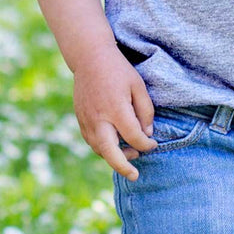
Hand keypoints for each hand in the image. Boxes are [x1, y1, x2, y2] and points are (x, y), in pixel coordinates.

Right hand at [72, 45, 156, 181]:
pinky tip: (115, 144)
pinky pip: (91, 141)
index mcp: (116, 109)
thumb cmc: (118, 70)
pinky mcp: (80, 119)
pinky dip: (103, 148)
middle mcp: (99, 118)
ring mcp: (87, 120)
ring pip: (99, 149)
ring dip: (114, 157)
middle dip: (123, 167)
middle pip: (109, 152)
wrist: (89, 58)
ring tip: (130, 155)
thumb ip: (145, 111)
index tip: (153, 144)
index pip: (134, 137)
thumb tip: (147, 134)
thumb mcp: (138, 86)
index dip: (146, 145)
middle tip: (135, 175)